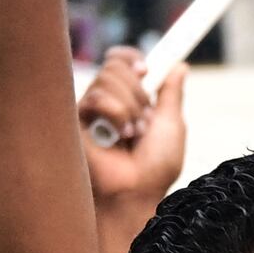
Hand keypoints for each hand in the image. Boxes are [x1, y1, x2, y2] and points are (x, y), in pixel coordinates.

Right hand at [80, 43, 185, 208]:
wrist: (135, 193)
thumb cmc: (155, 167)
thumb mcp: (171, 124)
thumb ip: (171, 94)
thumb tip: (179, 66)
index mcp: (127, 102)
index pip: (119, 62)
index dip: (131, 59)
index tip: (146, 69)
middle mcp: (105, 105)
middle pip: (113, 65)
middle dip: (137, 90)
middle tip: (145, 119)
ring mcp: (88, 114)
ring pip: (106, 78)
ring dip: (130, 106)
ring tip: (134, 134)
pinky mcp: (74, 123)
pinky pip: (95, 98)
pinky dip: (116, 113)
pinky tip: (118, 137)